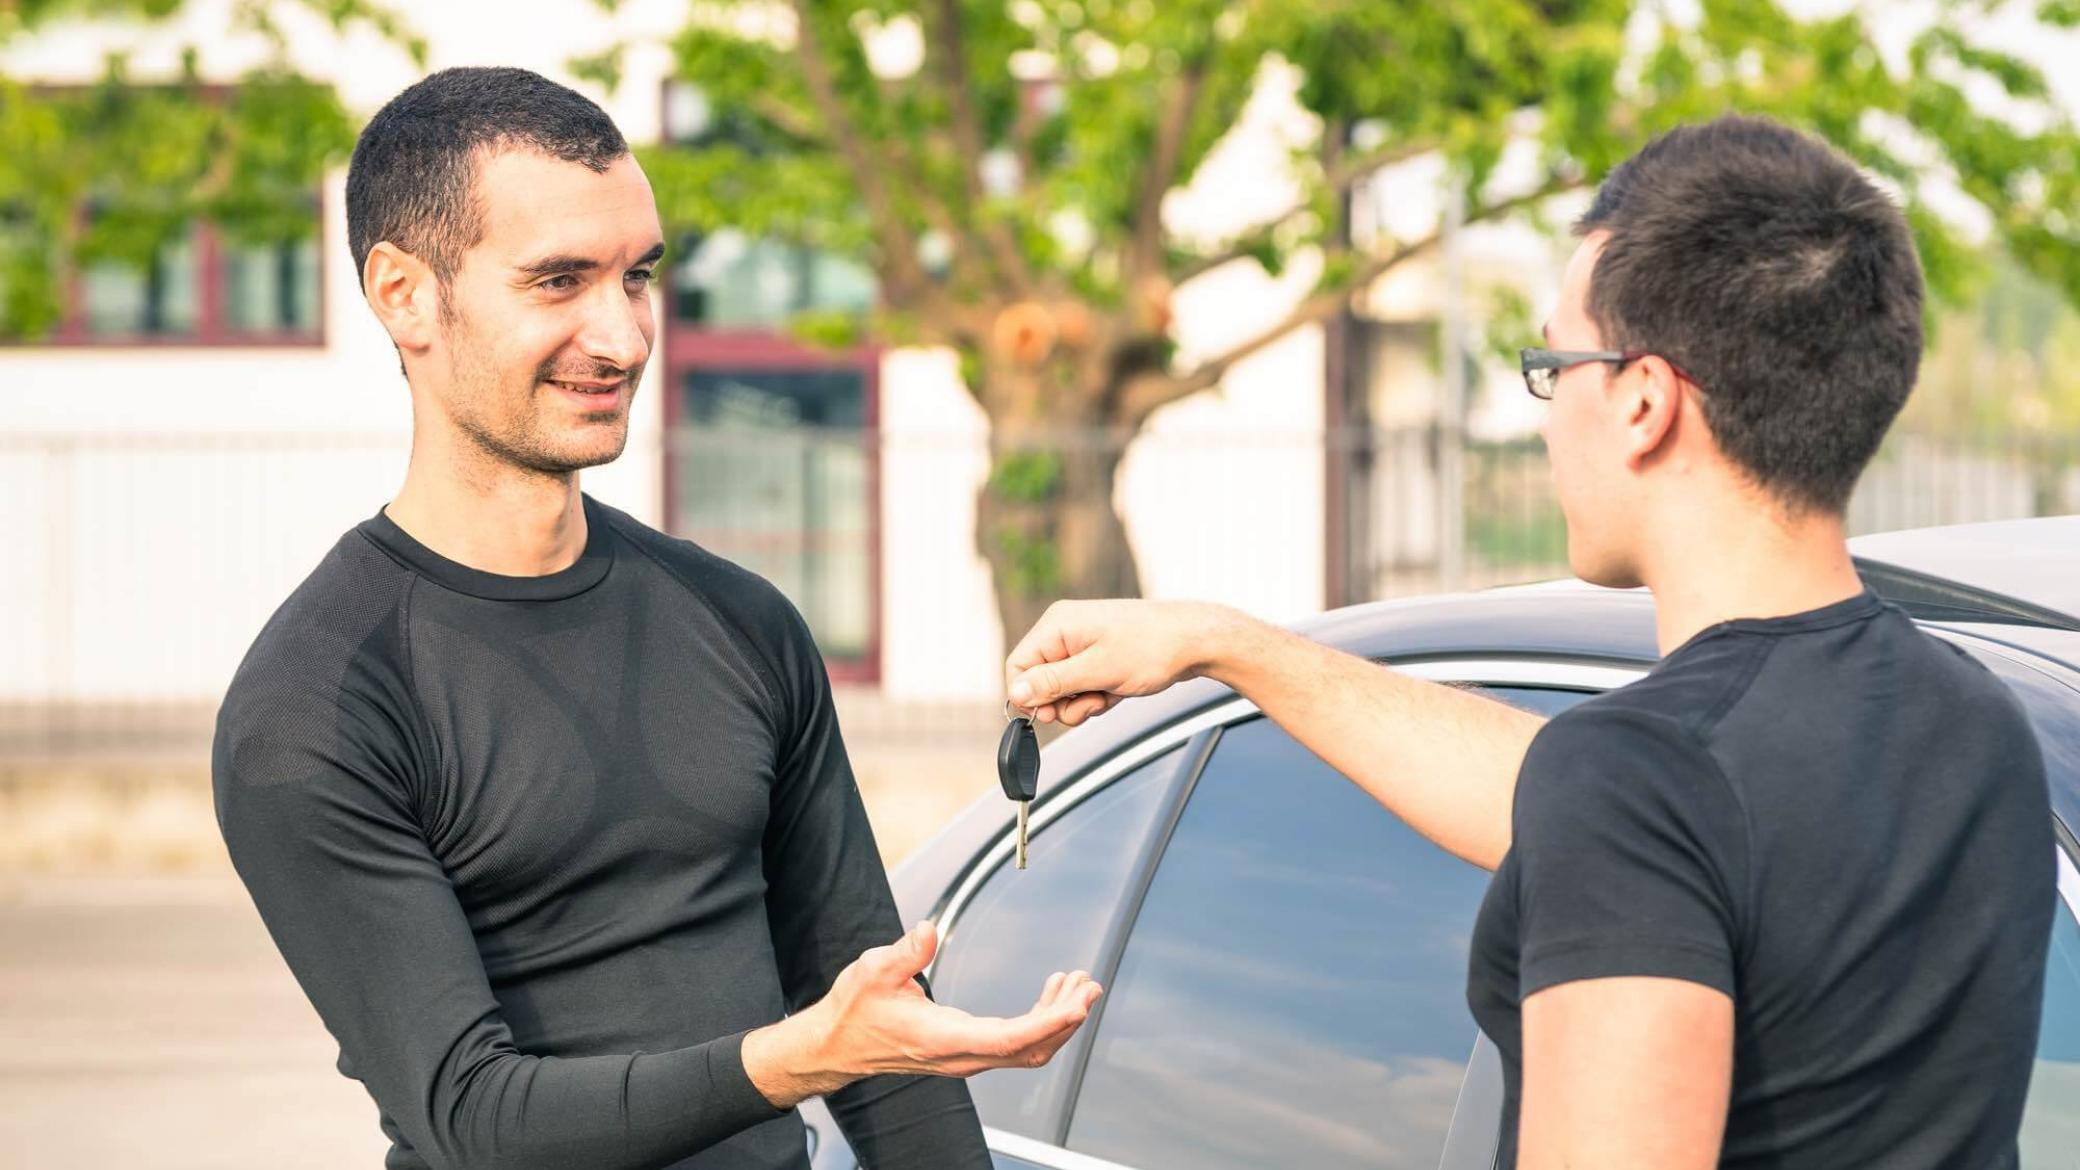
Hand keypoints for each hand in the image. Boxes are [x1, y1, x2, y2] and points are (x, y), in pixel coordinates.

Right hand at [743, 922, 1101, 1107]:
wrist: (836, 1046)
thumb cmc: (854, 1011)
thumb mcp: (872, 973)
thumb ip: (904, 953)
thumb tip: (927, 929)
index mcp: (942, 1039)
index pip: (1009, 1039)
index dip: (1048, 1022)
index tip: (1076, 1004)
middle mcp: (960, 1056)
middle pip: (1030, 1049)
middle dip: (1066, 1019)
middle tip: (1089, 985)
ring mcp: (965, 1057)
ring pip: (1027, 1050)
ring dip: (1058, 1021)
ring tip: (1078, 986)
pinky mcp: (966, 1051)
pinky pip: (1015, 1044)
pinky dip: (1040, 1021)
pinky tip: (1049, 994)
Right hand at [1004, 599, 1238, 726]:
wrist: (1195, 641)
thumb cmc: (1152, 647)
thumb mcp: (1097, 671)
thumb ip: (1053, 683)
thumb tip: (1016, 694)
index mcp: (1057, 625)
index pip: (1018, 666)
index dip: (1029, 696)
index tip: (1049, 714)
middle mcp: (1065, 631)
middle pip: (1039, 681)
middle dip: (1062, 701)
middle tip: (1091, 703)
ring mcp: (1082, 644)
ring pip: (1062, 688)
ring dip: (1082, 701)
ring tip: (1109, 694)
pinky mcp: (1098, 656)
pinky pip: (1082, 685)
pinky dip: (1096, 695)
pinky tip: (1117, 691)